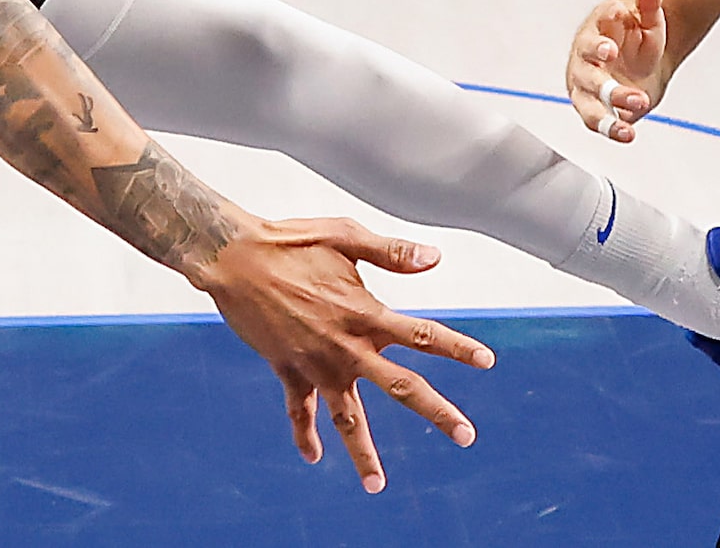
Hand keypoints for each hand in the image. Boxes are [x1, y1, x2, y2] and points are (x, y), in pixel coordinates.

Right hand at [196, 217, 493, 491]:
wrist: (233, 259)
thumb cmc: (289, 241)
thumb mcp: (344, 235)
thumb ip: (391, 252)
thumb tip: (434, 259)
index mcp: (365, 313)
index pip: (422, 335)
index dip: (457, 347)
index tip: (486, 361)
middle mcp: (346, 347)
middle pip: (401, 387)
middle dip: (436, 412)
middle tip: (466, 435)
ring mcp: (316, 364)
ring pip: (347, 417)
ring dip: (363, 451)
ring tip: (377, 485)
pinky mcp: (287, 369)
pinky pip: (298, 410)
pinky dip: (305, 434)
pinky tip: (314, 456)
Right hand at [568, 0, 667, 141]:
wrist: (641, 61)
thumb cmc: (638, 36)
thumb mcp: (649, 19)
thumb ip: (649, 3)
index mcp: (597, 31)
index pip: (594, 33)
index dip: (600, 41)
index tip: (610, 48)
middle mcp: (585, 58)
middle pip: (587, 72)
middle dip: (603, 83)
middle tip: (628, 92)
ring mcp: (586, 83)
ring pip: (587, 101)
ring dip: (605, 114)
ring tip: (627, 124)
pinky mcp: (591, 105)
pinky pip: (595, 120)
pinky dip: (610, 128)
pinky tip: (627, 134)